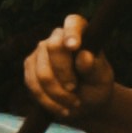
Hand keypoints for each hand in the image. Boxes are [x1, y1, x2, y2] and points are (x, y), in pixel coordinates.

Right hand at [23, 17, 131, 132]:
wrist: (84, 104)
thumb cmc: (96, 86)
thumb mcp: (101, 79)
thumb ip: (94, 68)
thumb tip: (84, 56)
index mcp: (79, 33)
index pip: (73, 23)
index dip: (72, 32)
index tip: (73, 47)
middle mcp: (57, 37)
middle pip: (52, 48)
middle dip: (63, 73)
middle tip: (75, 90)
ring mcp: (40, 52)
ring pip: (41, 72)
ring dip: (57, 94)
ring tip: (73, 104)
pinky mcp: (30, 68)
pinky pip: (33, 85)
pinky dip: (48, 101)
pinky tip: (61, 109)